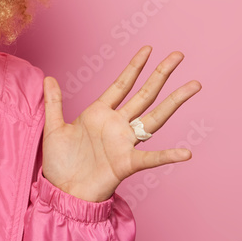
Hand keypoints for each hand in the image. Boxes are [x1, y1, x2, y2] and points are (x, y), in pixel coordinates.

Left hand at [40, 45, 201, 201]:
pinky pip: (151, 159)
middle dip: (161, 74)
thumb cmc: (60, 163)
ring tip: (193, 86)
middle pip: (144, 94)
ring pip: (154, 118)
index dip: (134, 67)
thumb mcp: (54, 128)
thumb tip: (48, 78)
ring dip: (174, 101)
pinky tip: (186, 153)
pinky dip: (167, 156)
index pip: (121, 85)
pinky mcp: (126, 164)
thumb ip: (55, 102)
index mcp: (99, 114)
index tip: (148, 49)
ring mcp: (124, 143)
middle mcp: (116, 125)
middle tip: (178, 55)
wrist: (61, 191)